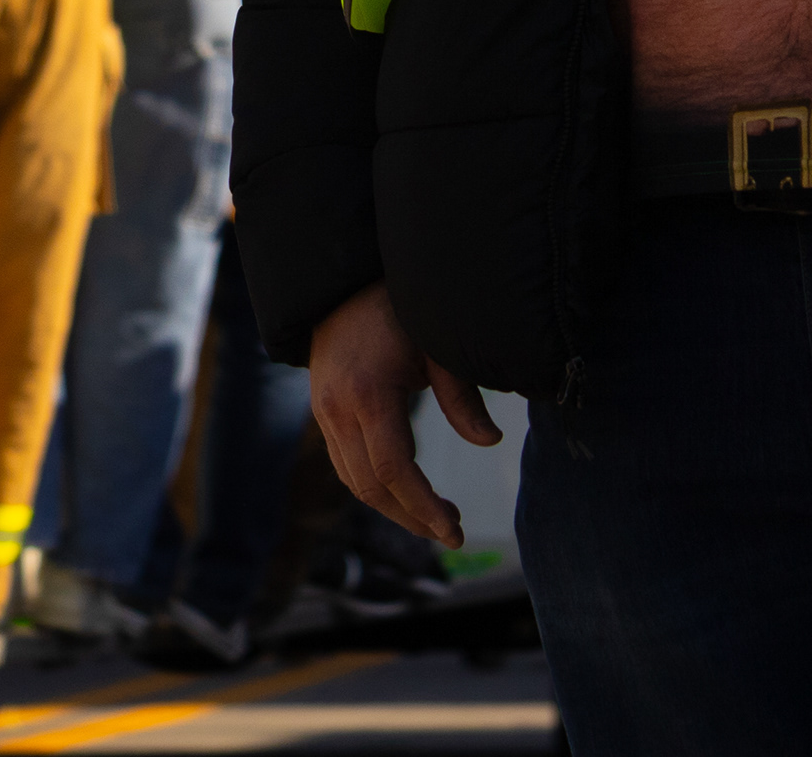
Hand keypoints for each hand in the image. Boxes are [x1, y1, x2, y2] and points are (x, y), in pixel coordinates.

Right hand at [308, 281, 496, 550]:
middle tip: (452, 532)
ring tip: (437, 516)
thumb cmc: (399, 305)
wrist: (343, 279)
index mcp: (368, 393)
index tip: (455, 531)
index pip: (394, 470)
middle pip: (370, 486)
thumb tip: (490, 442)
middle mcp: (337, 408)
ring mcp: (323, 411)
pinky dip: (374, 485)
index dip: (424, 507)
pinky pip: (344, 464)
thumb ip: (461, 397)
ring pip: (353, 481)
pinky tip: (406, 489)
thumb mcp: (438, 345)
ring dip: (394, 507)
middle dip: (412, 517)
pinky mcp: (322, 410)